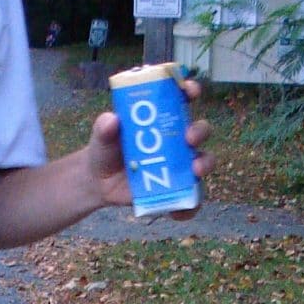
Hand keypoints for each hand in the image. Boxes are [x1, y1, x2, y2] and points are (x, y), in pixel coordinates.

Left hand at [85, 78, 212, 217]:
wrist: (98, 182)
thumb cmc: (105, 150)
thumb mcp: (101, 137)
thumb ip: (104, 127)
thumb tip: (111, 120)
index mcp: (162, 118)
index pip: (182, 99)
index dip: (190, 91)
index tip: (190, 91)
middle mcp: (176, 139)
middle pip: (200, 131)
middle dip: (199, 132)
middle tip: (188, 139)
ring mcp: (179, 165)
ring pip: (203, 162)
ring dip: (204, 164)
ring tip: (195, 171)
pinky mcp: (177, 188)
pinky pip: (191, 198)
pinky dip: (189, 207)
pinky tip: (178, 212)